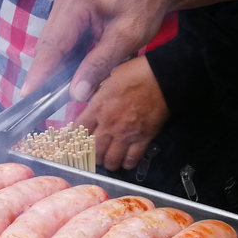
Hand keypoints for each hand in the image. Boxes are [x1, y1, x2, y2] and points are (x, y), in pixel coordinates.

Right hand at [21, 0, 171, 101]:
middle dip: (42, 76)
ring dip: (52, 72)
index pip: (51, 46)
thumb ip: (98, 66)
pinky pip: (60, 46)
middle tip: (37, 104)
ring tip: (48, 97)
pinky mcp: (68, 19)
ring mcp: (63, 11)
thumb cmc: (143, 7)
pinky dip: (62, 64)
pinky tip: (64, 81)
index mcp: (76, 6)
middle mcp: (63, 6)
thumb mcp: (125, 39)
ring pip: (51, 48)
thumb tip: (75, 95)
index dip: (38, 73)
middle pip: (46, 48)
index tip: (27, 96)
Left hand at [75, 56, 169, 170]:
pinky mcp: (143, 138)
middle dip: (90, 155)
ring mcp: (125, 134)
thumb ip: (97, 96)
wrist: (163, 77)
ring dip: (108, 162)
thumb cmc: (136, 73)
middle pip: (93, 151)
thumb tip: (92, 105)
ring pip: (110, 159)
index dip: (74, 138)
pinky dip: (127, 163)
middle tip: (93, 155)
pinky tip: (125, 162)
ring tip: (108, 161)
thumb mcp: (108, 80)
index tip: (75, 142)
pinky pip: (132, 159)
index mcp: (97, 108)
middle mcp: (108, 124)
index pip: (78, 130)